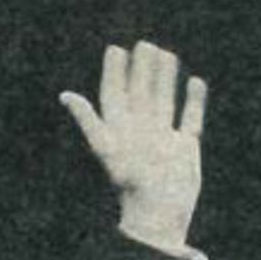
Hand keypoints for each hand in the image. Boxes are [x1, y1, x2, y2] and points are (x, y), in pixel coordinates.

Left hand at [59, 41, 206, 253]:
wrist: (159, 214)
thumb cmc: (130, 184)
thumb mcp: (105, 149)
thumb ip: (88, 121)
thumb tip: (65, 95)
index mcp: (120, 131)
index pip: (115, 95)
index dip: (114, 73)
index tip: (116, 50)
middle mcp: (141, 132)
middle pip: (140, 93)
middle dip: (142, 70)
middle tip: (145, 45)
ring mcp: (163, 139)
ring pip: (164, 101)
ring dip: (165, 79)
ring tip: (167, 55)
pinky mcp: (185, 148)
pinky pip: (190, 119)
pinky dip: (194, 102)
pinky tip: (196, 83)